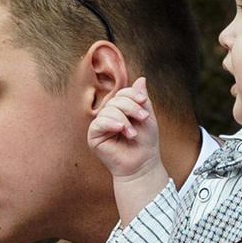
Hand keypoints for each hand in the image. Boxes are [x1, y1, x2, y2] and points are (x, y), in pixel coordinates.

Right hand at [86, 74, 168, 216]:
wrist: (142, 164)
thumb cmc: (145, 142)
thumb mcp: (147, 116)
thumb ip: (142, 99)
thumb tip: (141, 78)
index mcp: (120, 109)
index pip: (122, 93)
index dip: (132, 95)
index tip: (144, 103)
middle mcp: (109, 115)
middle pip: (115, 100)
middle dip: (131, 107)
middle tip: (142, 120)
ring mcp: (100, 125)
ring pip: (108, 110)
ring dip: (124, 119)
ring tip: (133, 133)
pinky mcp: (94, 136)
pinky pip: (98, 123)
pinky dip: (111, 123)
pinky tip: (121, 129)